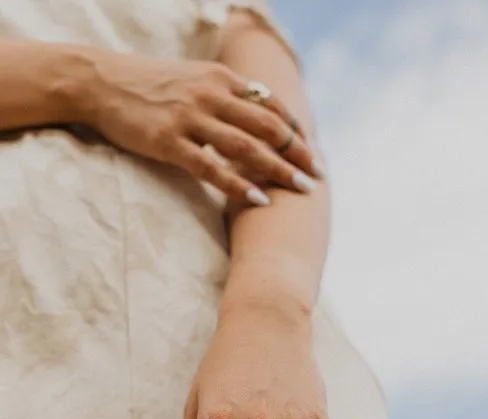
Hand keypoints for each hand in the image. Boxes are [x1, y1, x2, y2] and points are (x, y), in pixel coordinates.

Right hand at [80, 51, 320, 203]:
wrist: (100, 82)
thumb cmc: (149, 85)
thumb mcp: (193, 79)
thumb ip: (225, 96)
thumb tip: (256, 115)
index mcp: (221, 79)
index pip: (271, 106)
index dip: (295, 132)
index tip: (312, 155)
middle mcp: (212, 95)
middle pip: (268, 127)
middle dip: (297, 154)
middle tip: (317, 178)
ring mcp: (191, 118)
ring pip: (246, 147)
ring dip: (278, 170)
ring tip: (300, 191)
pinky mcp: (170, 141)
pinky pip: (212, 167)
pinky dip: (238, 185)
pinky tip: (258, 199)